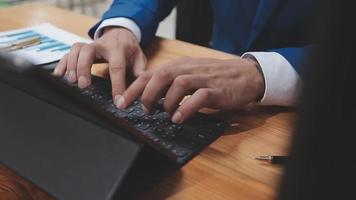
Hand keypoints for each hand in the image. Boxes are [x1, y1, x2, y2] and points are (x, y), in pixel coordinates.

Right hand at [53, 27, 145, 102]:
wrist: (120, 32)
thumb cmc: (128, 47)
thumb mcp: (138, 56)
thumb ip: (140, 70)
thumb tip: (141, 86)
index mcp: (118, 48)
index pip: (117, 66)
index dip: (117, 84)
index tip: (118, 100)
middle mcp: (101, 44)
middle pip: (88, 51)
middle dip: (83, 68)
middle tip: (83, 85)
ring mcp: (89, 45)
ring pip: (76, 50)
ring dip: (72, 65)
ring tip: (71, 81)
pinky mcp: (81, 49)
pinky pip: (68, 53)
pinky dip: (62, 63)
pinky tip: (59, 75)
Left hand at [116, 57, 264, 123]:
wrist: (245, 74)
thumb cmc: (215, 77)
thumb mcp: (191, 74)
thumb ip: (173, 82)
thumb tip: (151, 97)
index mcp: (180, 66)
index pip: (151, 73)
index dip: (133, 88)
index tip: (121, 102)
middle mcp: (188, 69)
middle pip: (160, 76)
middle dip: (146, 94)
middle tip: (143, 110)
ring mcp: (202, 79)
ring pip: (177, 84)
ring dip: (166, 102)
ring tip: (165, 114)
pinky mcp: (215, 90)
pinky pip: (198, 98)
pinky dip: (185, 109)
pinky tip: (179, 118)